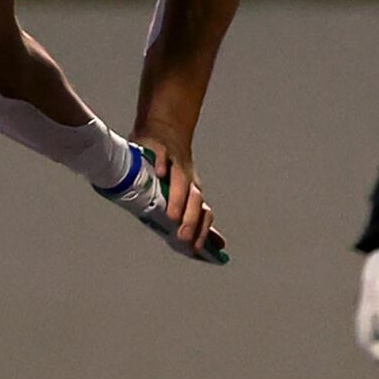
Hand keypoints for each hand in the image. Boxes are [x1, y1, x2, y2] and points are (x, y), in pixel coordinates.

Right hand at [135, 123, 225, 258]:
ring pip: (180, 181)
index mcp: (193, 193)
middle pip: (193, 200)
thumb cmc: (175, 167)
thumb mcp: (187, 193)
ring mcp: (173, 163)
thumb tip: (220, 246)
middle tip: (183, 238)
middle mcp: (186, 179)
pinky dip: (162, 163)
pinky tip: (161, 173)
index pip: (203, 214)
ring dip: (177, 198)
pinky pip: (162, 155)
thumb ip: (198, 220)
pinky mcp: (158, 147)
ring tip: (172, 217)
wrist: (166, 128)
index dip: (202, 231)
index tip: (197, 249)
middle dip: (190, 220)